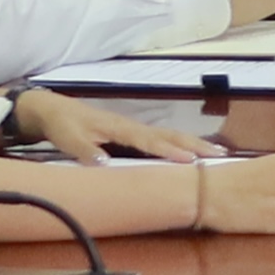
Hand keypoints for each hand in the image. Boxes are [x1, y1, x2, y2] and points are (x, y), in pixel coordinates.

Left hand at [10, 89, 211, 164]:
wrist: (52, 109)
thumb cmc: (63, 125)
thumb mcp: (68, 138)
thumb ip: (86, 151)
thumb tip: (105, 164)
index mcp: (121, 128)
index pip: (151, 141)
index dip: (170, 151)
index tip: (191, 161)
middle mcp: (133, 127)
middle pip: (170, 135)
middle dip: (195, 145)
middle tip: (221, 156)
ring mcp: (134, 130)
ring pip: (170, 136)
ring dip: (193, 145)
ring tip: (216, 154)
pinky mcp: (132, 135)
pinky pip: (162, 140)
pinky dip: (180, 145)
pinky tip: (190, 154)